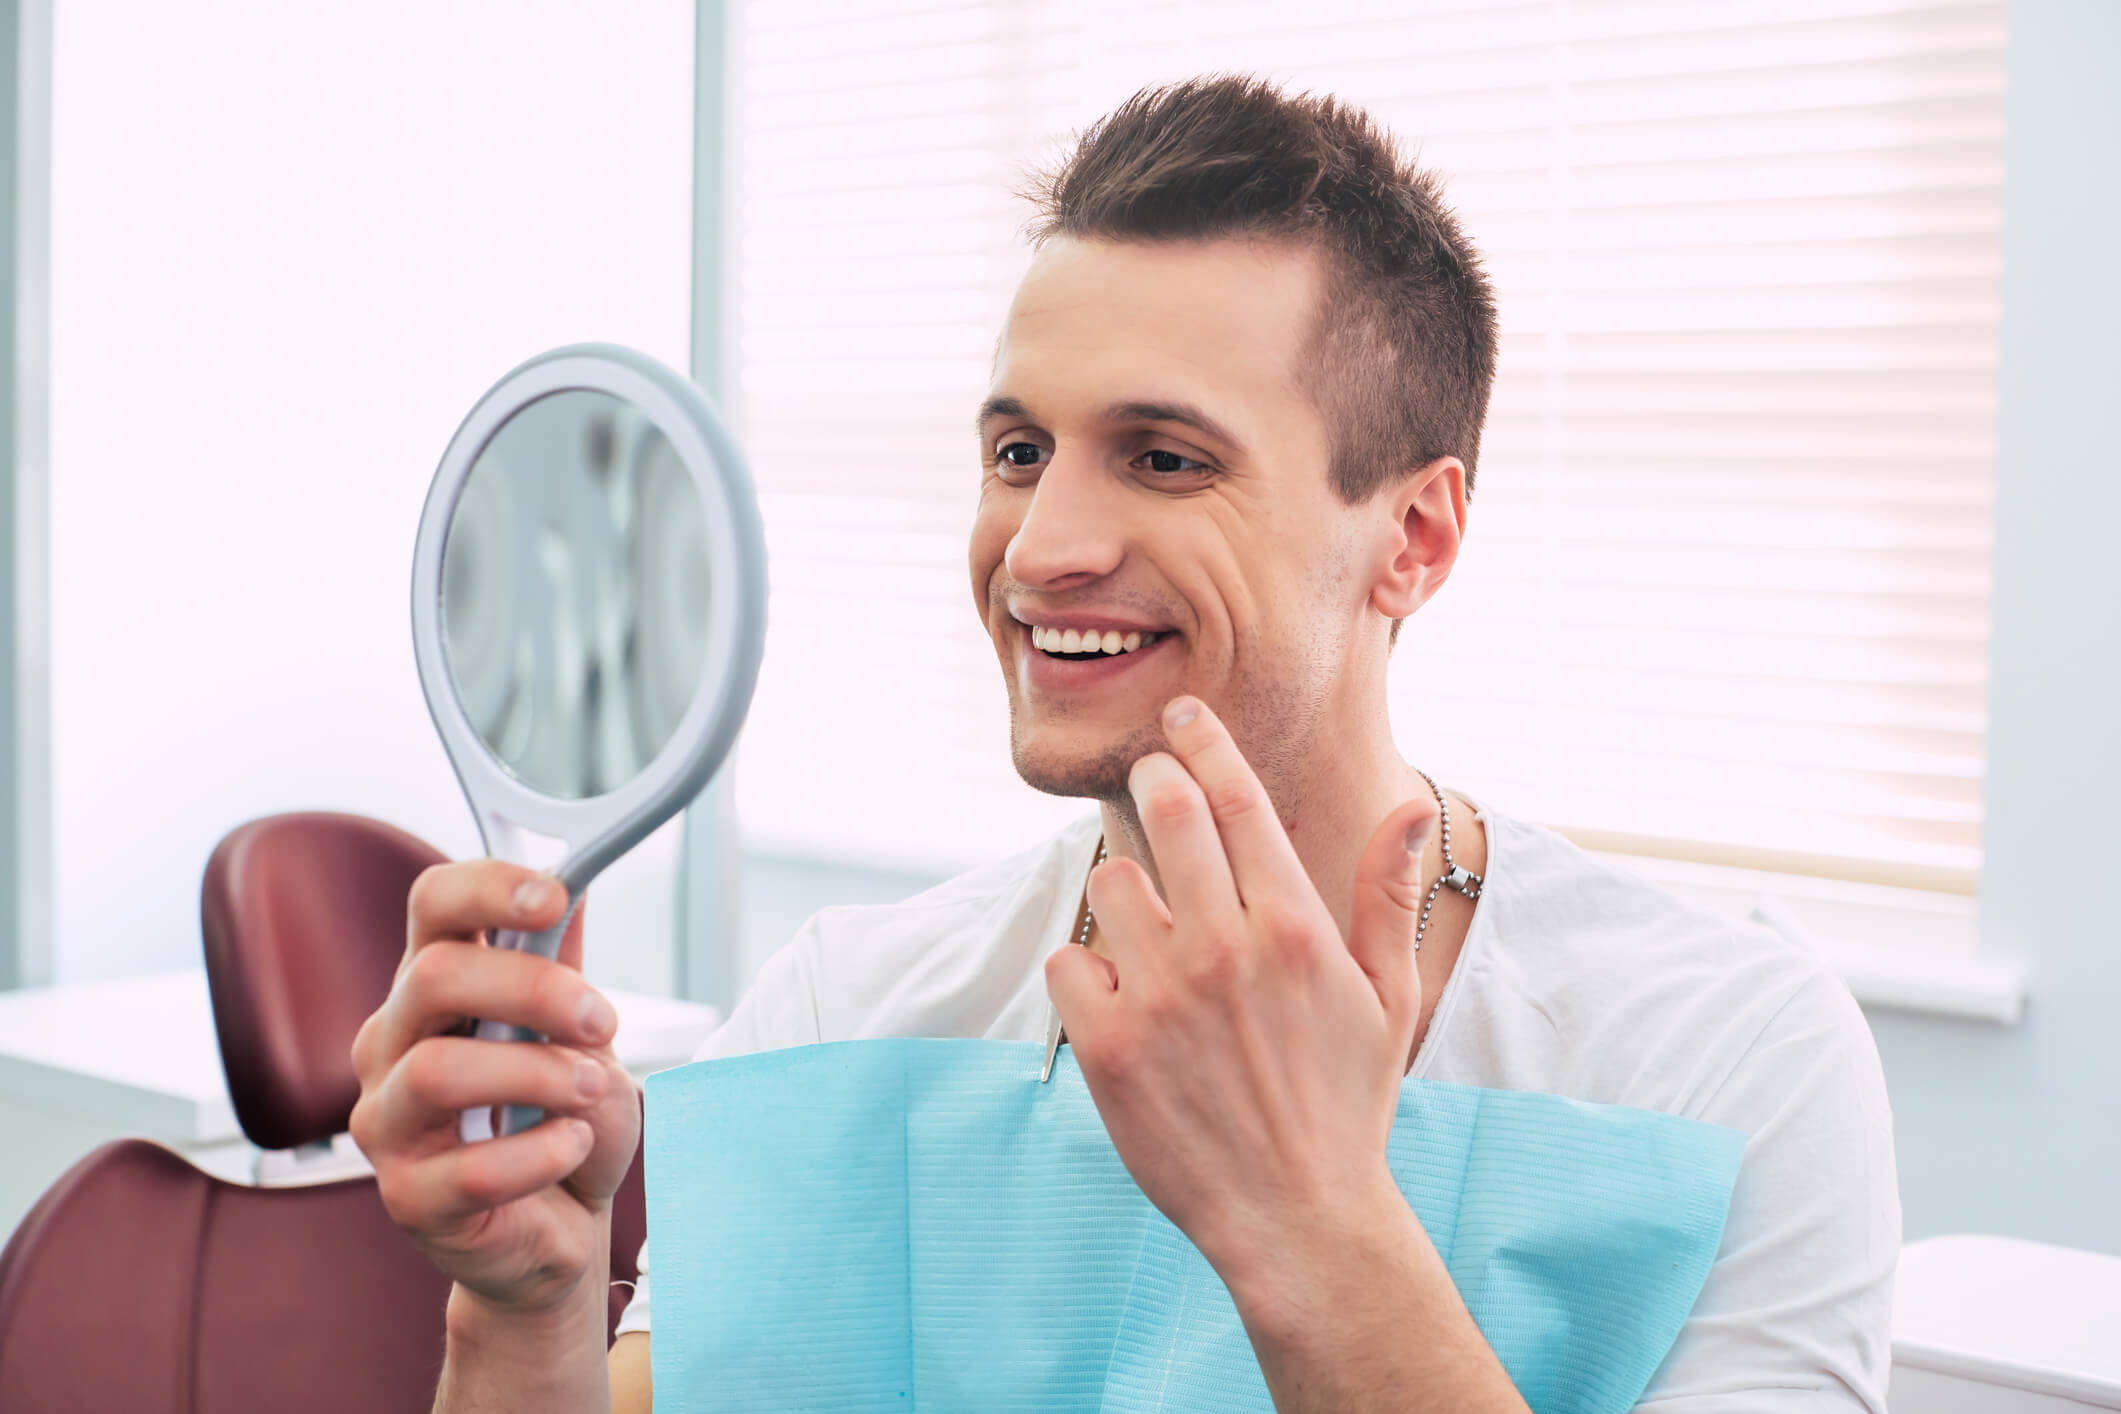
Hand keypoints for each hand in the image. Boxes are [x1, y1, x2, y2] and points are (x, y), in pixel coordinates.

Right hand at [349, 861, 639, 1319]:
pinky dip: (541, 1154)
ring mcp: (389, 1123)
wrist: (562, 1229)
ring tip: (586, 1092)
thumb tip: (573, 884)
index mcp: (435, 988)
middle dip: (533, 988)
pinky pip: (469, 1169)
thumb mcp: (581, 1037)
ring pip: (439, 1072)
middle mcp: (394, 1045)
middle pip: (434, 977)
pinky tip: (571, 1147)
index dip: (489, 887)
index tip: (555, 896)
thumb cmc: (561, 1123)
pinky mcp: (409, 1198)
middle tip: (598, 1020)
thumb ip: (566, 970)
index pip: (432, 906)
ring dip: (536, 1075)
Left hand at [1044, 696, 1437, 1280]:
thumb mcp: (1387, 997)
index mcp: (1295, 928)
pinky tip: (1122, 1004)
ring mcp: (1162, 995)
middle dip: (1151, 781)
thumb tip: (1410, 805)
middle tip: (1149, 783)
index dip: (1204, 742)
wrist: (1296, 1218)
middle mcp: (1225, 949)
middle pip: (1162, 810)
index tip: (1183, 715)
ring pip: (1108, 883)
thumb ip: (1385, 894)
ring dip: (1123, 892)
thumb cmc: (1345, 1102)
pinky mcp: (1108, 1045)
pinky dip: (1087, 975)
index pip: (1236, 798)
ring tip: (1151, 933)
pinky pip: (1069, 964)